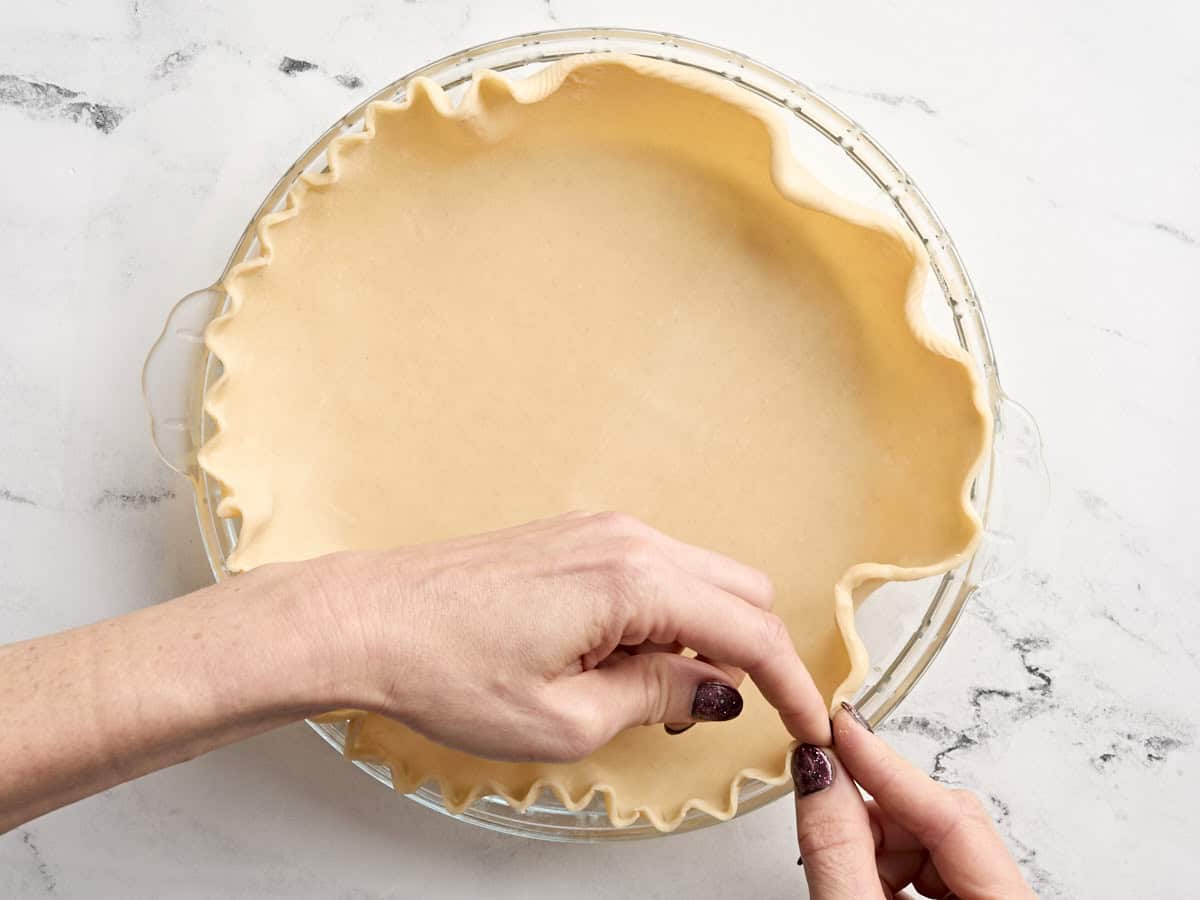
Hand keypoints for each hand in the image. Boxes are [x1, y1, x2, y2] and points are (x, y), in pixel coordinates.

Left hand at [307, 511, 831, 761]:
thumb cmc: (443, 666)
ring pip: (697, 580)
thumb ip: (659, 698)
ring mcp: (598, 530)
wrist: (365, 620)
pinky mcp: (574, 537)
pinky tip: (617, 661)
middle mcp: (626, 539)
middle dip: (747, 654)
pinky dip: (662, 617)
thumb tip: (714, 690)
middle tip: (708, 715)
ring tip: (645, 696)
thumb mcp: (565, 719)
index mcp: (635, 580)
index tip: (807, 723)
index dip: (792, 685)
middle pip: (739, 591)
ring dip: (700, 637)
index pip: (750, 631)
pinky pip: (652, 573)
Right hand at [792, 706, 1034, 898]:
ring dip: (873, 852)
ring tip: (840, 878)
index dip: (888, 769)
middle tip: (823, 814)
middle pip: (938, 828)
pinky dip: (880, 875)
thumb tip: (821, 773)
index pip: (953, 815)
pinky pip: (922, 879)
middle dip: (874, 821)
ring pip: (925, 852)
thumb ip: (840, 849)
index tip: (842, 730)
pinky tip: (858, 888)